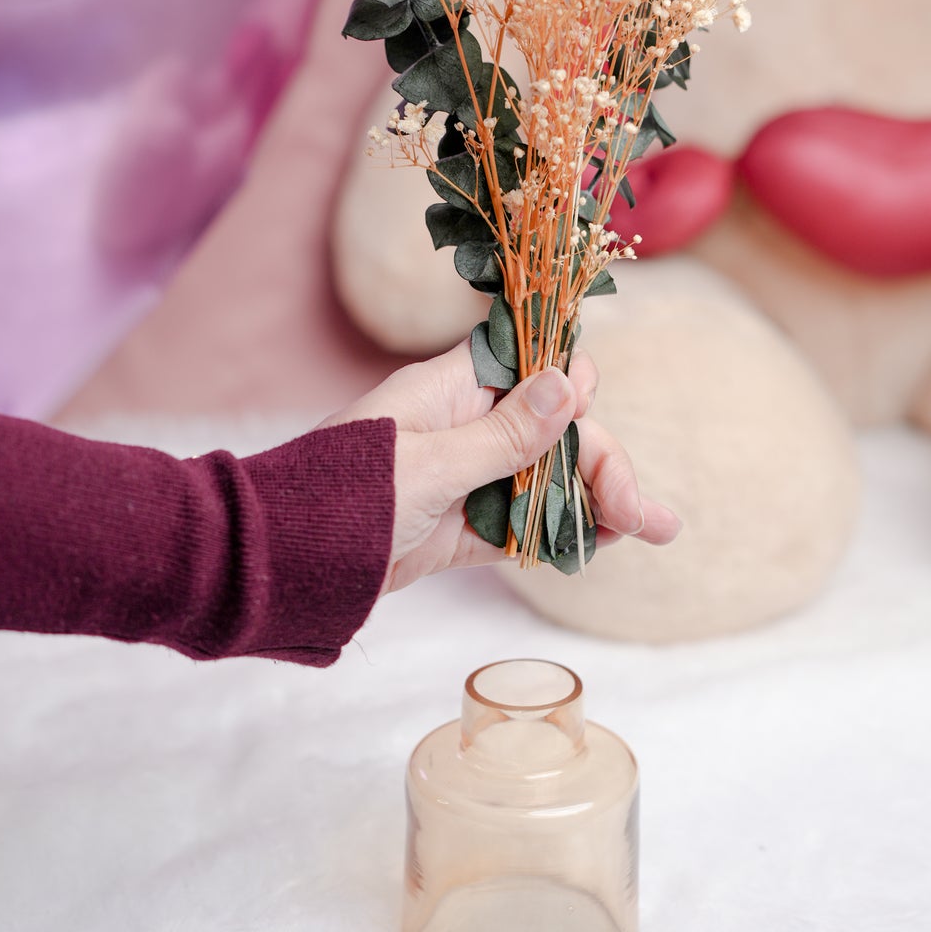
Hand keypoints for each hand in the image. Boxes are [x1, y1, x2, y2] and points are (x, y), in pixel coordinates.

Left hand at [324, 342, 679, 591]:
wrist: (279, 564)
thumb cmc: (341, 497)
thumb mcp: (430, 463)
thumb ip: (506, 432)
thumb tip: (571, 380)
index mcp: (451, 391)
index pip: (529, 367)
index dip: (571, 384)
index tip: (593, 409)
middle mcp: (464, 428)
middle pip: (553, 434)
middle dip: (603, 465)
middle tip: (642, 515)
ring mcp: (463, 480)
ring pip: (544, 482)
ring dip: (595, 503)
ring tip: (651, 529)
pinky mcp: (456, 530)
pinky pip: (518, 526)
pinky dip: (557, 535)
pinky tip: (597, 545)